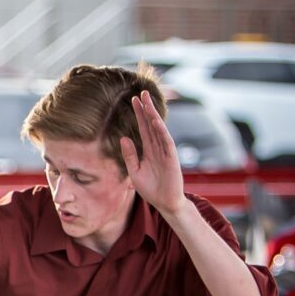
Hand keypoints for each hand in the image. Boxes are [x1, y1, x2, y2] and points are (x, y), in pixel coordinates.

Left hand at [121, 91, 184, 216]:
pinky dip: (161, 131)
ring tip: (147, 102)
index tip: (133, 100)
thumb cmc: (151, 189)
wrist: (164, 202)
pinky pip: (166, 141)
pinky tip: (155, 121)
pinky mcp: (171, 158)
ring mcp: (165, 151)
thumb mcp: (135, 171)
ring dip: (153, 115)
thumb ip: (129, 155)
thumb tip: (123, 137)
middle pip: (151, 124)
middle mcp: (157, 147)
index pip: (143, 128)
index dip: (139, 114)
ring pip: (158, 129)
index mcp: (148, 150)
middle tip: (141, 93)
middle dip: (146, 109)